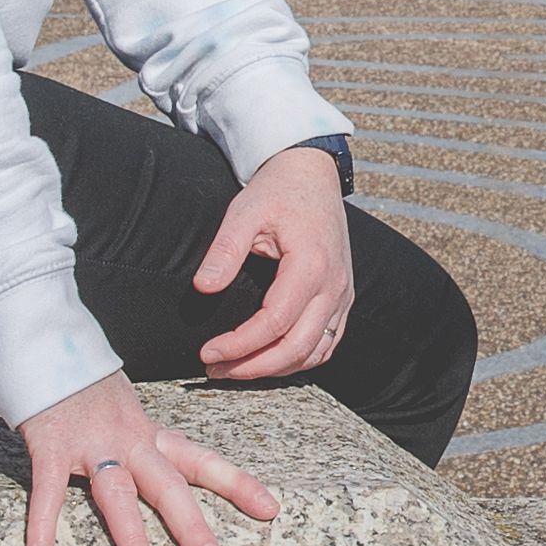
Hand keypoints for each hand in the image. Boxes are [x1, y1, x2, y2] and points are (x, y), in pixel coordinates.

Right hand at [16, 370, 284, 545]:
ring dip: (133, 538)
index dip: (237, 484)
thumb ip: (147, 443)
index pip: (202, 461)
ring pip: (118, 495)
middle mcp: (129, 441)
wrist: (45, 344)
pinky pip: (49, 490)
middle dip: (192, 528)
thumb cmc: (87, 386)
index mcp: (150, 436)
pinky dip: (42, 524)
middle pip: (168, 487)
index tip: (270, 509)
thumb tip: (169, 473)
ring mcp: (91, 445)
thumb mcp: (128, 411)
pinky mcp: (52, 446)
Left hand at [193, 145, 357, 381]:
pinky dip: (298, 359)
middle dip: (253, 367)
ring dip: (275, 369)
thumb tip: (202, 287)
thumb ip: (225, 250)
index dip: (239, 345)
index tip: (208, 352)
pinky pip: (327, 344)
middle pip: (297, 348)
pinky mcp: (343, 299)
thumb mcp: (245, 211)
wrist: (313, 176)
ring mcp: (342, 295)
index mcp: (311, 265)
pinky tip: (268, 359)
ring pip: (314, 353)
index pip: (274, 323)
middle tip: (215, 369)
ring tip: (236, 369)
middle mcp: (334, 286)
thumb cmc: (278, 192)